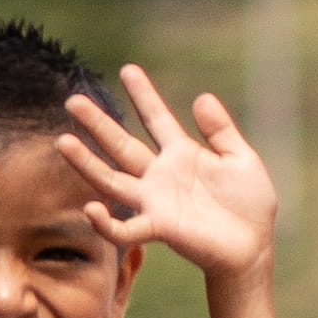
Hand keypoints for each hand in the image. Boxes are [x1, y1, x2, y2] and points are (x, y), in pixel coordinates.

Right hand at [63, 67, 279, 284]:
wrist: (253, 247)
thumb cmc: (249, 205)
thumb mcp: (241, 159)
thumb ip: (220, 130)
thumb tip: (201, 97)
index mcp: (181, 154)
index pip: (156, 119)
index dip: (143, 95)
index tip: (128, 69)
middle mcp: (160, 175)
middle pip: (121, 145)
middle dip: (98, 124)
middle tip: (73, 101)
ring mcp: (155, 202)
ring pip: (111, 180)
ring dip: (86, 163)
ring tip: (64, 142)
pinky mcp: (158, 228)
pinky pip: (125, 229)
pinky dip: (106, 223)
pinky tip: (90, 209)